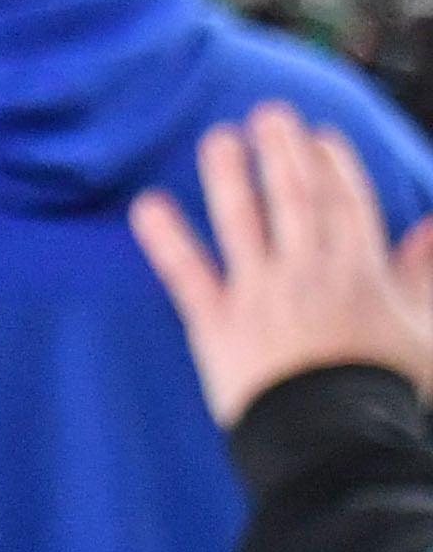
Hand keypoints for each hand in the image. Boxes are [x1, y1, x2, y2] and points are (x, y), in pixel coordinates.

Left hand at [126, 102, 432, 425]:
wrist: (335, 437)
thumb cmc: (384, 389)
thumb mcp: (424, 327)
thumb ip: (426, 274)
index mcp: (361, 270)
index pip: (347, 202)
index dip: (333, 165)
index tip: (319, 137)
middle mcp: (309, 270)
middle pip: (296, 197)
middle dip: (283, 152)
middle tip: (269, 113)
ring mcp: (260, 293)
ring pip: (243, 221)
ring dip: (229, 176)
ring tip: (219, 139)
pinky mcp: (217, 323)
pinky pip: (187, 273)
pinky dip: (166, 238)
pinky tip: (146, 206)